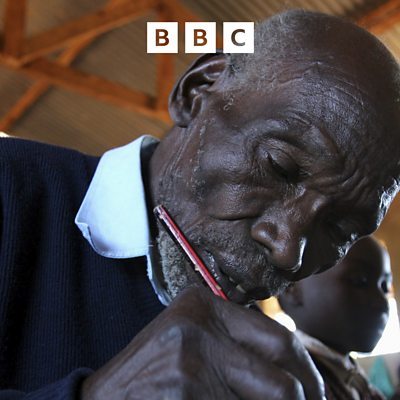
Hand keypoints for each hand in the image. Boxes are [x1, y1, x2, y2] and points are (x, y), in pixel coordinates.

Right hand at [81, 286, 324, 398]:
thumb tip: (300, 376)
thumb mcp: (194, 342)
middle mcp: (198, 323)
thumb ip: (238, 346)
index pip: (281, 339)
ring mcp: (190, 361)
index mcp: (204, 303)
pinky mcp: (185, 392)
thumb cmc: (154, 375)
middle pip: (284, 379)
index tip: (314, 396)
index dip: (307, 374)